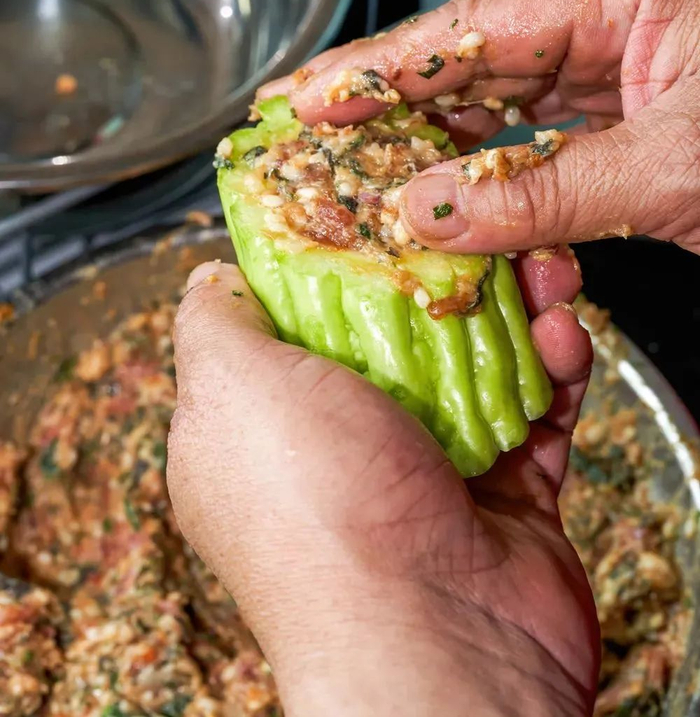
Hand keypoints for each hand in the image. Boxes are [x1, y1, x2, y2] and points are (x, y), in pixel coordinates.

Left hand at [168, 258, 596, 716]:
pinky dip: (555, 369)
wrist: (436, 644)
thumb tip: (211, 273)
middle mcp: (341, 448)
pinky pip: (534, 412)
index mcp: (265, 424)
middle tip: (481, 235)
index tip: (378, 206)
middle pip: (397, 328)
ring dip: (515, 311)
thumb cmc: (318, 511)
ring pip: (476, 361)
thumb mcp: (230, 389)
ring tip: (543, 273)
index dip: (337, 254)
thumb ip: (212, 321)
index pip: (297, 314)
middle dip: (444, 276)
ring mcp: (425, 472)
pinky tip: (564, 333)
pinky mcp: (502, 494)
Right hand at [262, 0, 699, 256]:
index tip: (310, 95)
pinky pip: (542, 138)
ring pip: (502, 99)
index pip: (478, 20)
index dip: (384, 64)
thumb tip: (430, 216)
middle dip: (391, 99)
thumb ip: (547, 193)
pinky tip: (443, 193)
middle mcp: (620, 13)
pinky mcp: (635, 114)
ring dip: (433, 142)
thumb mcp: (679, 170)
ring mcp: (626, 63)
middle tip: (307, 134)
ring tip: (356, 171)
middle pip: (476, 54)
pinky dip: (491, 173)